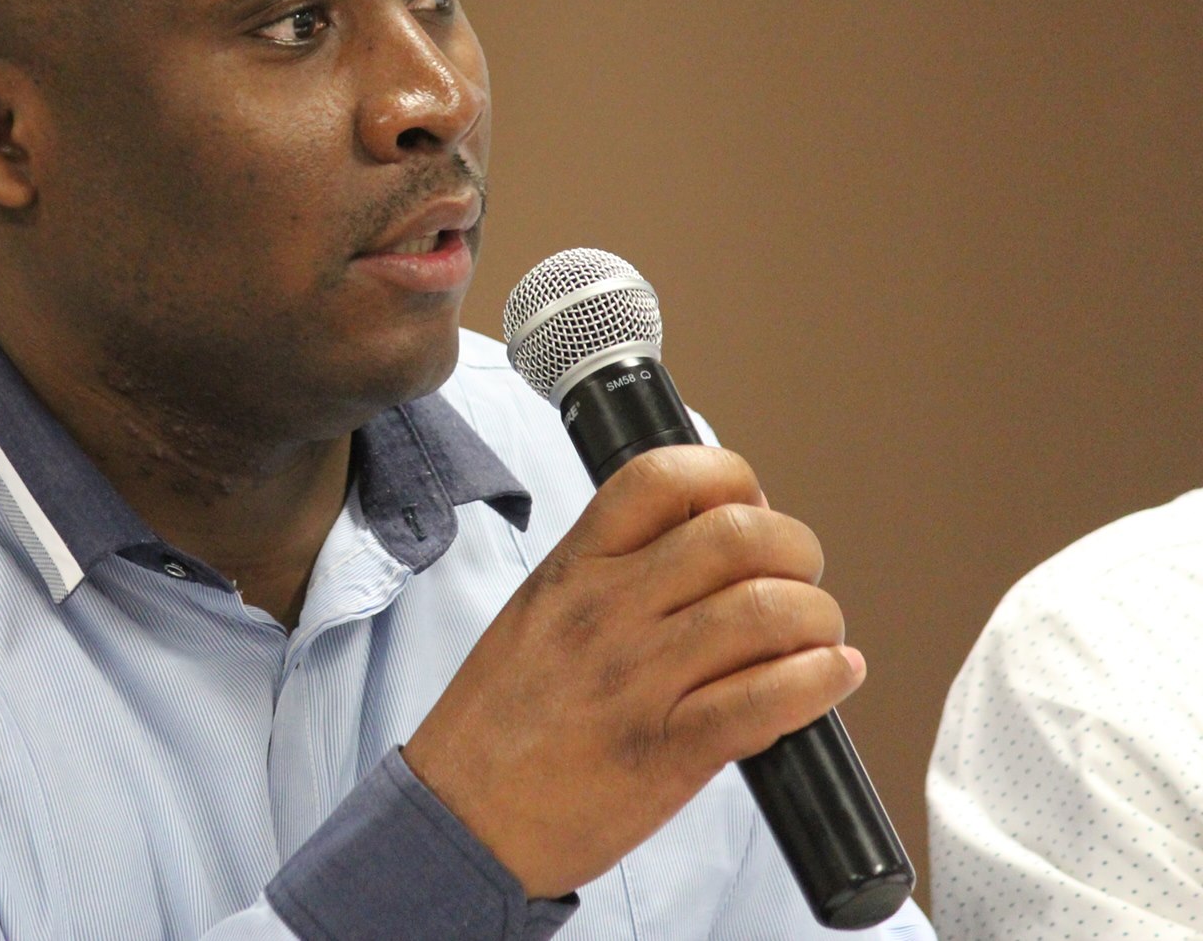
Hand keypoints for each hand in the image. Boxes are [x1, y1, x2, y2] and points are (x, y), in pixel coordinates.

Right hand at [401, 445, 863, 899]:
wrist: (462, 816)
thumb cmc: (500, 722)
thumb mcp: (537, 612)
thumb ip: (610, 574)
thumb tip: (705, 550)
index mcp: (573, 568)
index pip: (663, 476)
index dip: (730, 479)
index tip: (749, 509)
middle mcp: (608, 611)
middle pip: (738, 535)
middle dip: (795, 550)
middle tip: (797, 579)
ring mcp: (639, 680)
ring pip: (767, 611)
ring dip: (817, 620)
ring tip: (818, 638)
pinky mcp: (670, 751)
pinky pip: (770, 698)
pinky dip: (820, 681)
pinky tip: (830, 677)